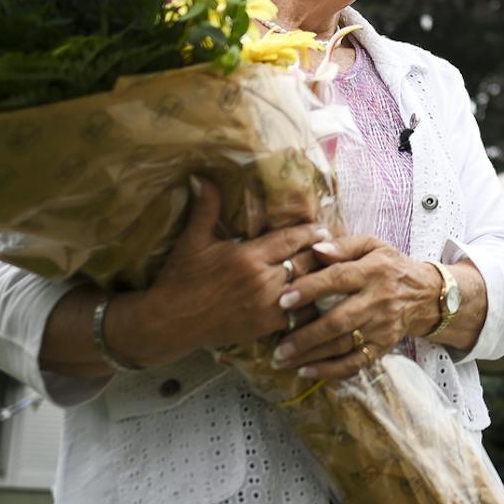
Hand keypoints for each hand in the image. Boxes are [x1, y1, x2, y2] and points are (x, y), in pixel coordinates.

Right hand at [118, 179, 334, 366]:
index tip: (322, 227)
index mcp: (248, 256)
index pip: (291, 239)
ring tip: (332, 272)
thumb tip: (204, 176)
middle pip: (305, 262)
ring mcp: (266, 306)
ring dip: (319, 279)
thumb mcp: (192, 240)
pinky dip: (310, 306)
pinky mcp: (265, 327)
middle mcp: (262, 280)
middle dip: (319, 254)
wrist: (169, 322)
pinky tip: (319, 300)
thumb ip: (206, 208)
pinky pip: (298, 314)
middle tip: (334, 247)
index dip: (310, 232)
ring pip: (306, 288)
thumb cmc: (179, 279)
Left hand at [270, 234, 440, 379]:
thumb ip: (343, 246)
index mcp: (373, 271)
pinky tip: (306, 371)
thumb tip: (315, 248)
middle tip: (278, 345)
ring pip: (343, 345)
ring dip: (311, 355)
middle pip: (338, 320)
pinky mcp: (382, 346)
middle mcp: (378, 300)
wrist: (425, 295)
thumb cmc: (390, 267)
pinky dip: (331, 370)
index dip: (310, 289)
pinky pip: (356, 362)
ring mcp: (381, 327)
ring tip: (282, 360)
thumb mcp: (372, 246)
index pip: (338, 279)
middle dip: (306, 335)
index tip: (283, 299)